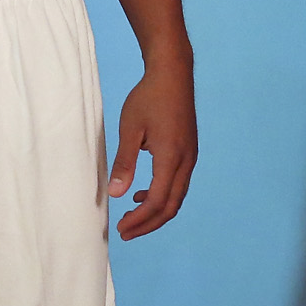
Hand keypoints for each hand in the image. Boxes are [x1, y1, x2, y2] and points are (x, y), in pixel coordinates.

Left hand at [107, 55, 196, 238]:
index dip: (140, 220)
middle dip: (148, 223)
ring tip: (131, 216)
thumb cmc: (148, 97)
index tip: (121, 228)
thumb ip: (124, 162)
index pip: (157, 201)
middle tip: (125, 231)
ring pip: (177, 197)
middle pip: (171, 206)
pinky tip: (143, 192)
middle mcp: (186, 161)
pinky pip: (178, 183)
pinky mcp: (189, 151)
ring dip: (156, 211)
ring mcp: (190, 157)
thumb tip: (115, 193)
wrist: (173, 73)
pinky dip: (162, 195)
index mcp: (171, 157)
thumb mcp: (130, 128)